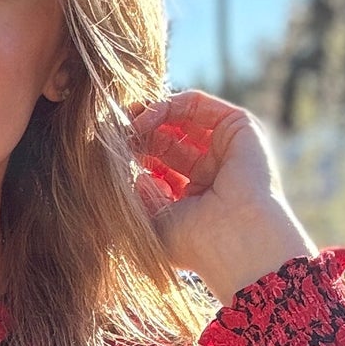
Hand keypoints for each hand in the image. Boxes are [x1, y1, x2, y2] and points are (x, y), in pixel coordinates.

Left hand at [128, 89, 316, 305]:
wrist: (236, 240)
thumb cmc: (194, 242)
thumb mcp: (152, 219)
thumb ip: (134, 189)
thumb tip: (117, 161)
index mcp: (193, 199)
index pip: (158, 166)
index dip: (133, 156)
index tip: (106, 154)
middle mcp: (210, 173)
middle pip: (166, 139)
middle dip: (138, 133)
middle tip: (114, 135)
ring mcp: (225, 150)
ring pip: (179, 119)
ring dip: (148, 116)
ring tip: (127, 126)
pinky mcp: (238, 127)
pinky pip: (196, 103)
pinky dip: (167, 105)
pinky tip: (144, 119)